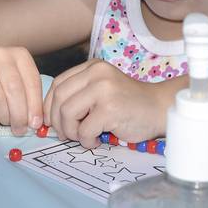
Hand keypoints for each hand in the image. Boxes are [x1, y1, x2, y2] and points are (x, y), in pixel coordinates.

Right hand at [0, 46, 43, 134]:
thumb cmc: (3, 76)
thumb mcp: (21, 77)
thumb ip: (30, 96)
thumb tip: (35, 122)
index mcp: (19, 55)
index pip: (32, 82)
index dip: (35, 106)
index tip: (35, 124)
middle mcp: (0, 56)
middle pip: (14, 90)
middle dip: (20, 115)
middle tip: (20, 129)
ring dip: (4, 116)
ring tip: (7, 123)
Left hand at [43, 59, 165, 148]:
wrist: (159, 109)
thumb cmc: (128, 104)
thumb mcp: (101, 89)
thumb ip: (79, 95)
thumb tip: (48, 117)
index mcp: (92, 67)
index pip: (58, 84)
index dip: (49, 106)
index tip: (51, 122)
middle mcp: (97, 74)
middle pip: (59, 98)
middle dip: (57, 121)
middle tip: (66, 135)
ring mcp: (104, 90)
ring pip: (68, 113)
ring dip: (71, 132)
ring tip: (84, 137)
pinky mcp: (110, 109)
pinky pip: (84, 130)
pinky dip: (86, 140)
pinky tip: (97, 140)